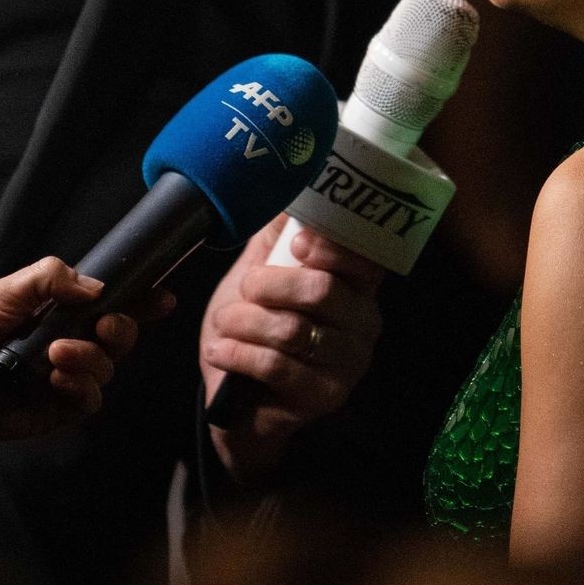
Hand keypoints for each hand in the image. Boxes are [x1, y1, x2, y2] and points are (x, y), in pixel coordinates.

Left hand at [0, 257, 174, 441]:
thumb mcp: (8, 290)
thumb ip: (51, 279)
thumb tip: (98, 288)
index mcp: (62, 312)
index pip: (112, 304)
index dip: (141, 301)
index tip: (162, 295)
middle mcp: (71, 343)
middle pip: (120, 338)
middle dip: (122, 330)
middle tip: (104, 326)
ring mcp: (66, 379)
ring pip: (107, 370)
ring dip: (91, 359)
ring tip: (56, 355)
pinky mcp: (57, 411)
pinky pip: (89, 402)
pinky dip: (82, 388)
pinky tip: (56, 379)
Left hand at [200, 215, 383, 482]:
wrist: (237, 400)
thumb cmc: (254, 328)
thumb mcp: (261, 273)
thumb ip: (276, 236)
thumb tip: (285, 184)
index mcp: (356, 287)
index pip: (362, 259)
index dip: (330, 247)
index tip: (295, 245)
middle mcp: (364, 325)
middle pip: (322, 290)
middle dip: (270, 284)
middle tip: (243, 288)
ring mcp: (348, 365)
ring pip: (294, 329)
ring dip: (245, 321)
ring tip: (224, 322)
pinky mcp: (325, 397)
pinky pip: (278, 366)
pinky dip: (238, 353)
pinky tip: (219, 350)